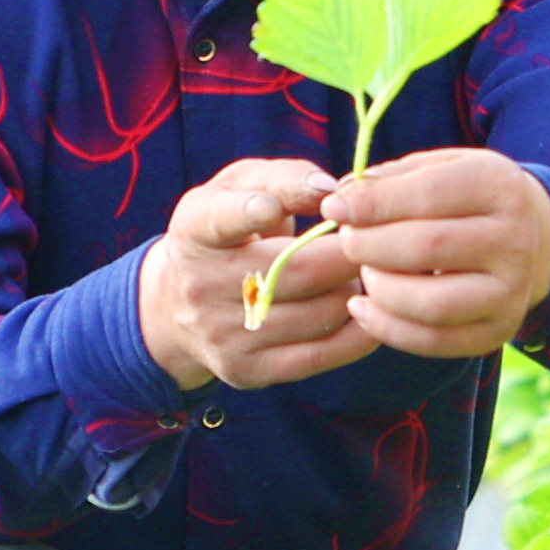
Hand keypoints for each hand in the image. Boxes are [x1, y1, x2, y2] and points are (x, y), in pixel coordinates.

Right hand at [141, 156, 376, 390]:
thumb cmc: (228, 230)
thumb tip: (331, 190)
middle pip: (297, 271)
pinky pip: (321, 355)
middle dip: (349, 254)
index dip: (248, 211)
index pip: (220, 219)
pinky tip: (365, 310)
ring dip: (355, 291)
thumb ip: (283, 179)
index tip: (271, 205)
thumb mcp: (239, 189)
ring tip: (360, 274)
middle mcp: (201, 286)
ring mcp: (223, 334)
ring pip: (319, 314)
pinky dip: (358, 332)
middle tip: (373, 242)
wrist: (176, 306)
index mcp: (196, 229)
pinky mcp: (247, 370)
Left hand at [324, 149, 549, 362]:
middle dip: (370, 246)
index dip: (372, 204)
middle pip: (426, 248)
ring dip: (380, 289)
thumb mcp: (440, 169)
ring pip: (430, 304)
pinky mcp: (499, 331)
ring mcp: (512, 292)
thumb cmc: (467, 197)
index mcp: (500, 187)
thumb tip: (340, 200)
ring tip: (365, 272)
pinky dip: (387, 328)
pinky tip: (362, 308)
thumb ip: (391, 179)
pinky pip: (433, 341)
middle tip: (347, 241)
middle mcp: (515, 240)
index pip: (427, 196)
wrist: (531, 238)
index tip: (333, 208)